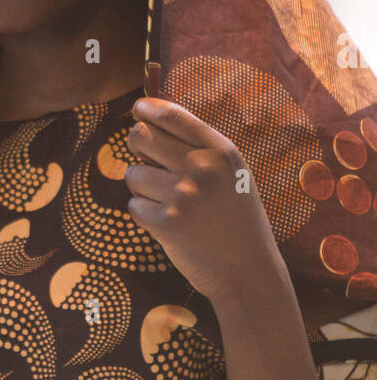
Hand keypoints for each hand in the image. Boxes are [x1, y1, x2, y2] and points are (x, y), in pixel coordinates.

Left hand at [124, 96, 284, 303]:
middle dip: (137, 146)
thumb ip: (202, 148)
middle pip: (141, 136)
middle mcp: (201, 167)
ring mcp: (182, 195)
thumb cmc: (238, 220)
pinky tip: (166, 223)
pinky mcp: (165, 223)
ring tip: (166, 201)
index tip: (138, 109)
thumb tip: (154, 123)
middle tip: (146, 158)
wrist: (248, 271)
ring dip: (141, 187)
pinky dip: (144, 215)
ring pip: (132, 173)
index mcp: (220, 151)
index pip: (172, 115)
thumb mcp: (233, 174)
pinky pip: (134, 205)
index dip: (147, 109)